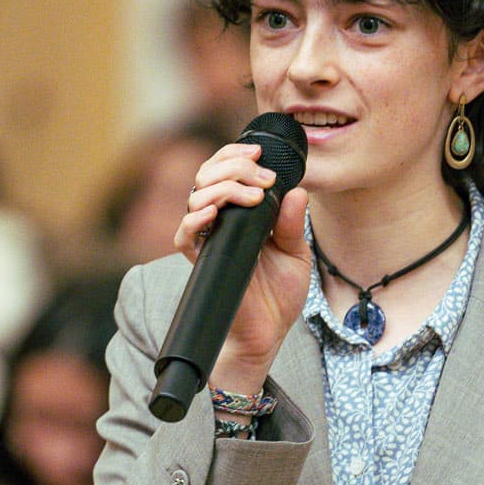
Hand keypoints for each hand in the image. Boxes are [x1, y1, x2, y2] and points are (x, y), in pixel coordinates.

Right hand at [173, 142, 311, 393]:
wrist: (267, 333)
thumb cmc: (279, 294)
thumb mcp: (296, 254)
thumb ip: (292, 223)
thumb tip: (298, 192)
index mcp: (242, 213)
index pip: (225, 170)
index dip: (235, 154)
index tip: (258, 151)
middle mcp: (221, 221)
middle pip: (208, 175)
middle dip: (234, 166)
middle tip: (262, 177)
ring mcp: (209, 240)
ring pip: (197, 196)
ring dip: (224, 187)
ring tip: (253, 197)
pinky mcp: (201, 261)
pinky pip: (185, 234)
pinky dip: (196, 220)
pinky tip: (215, 215)